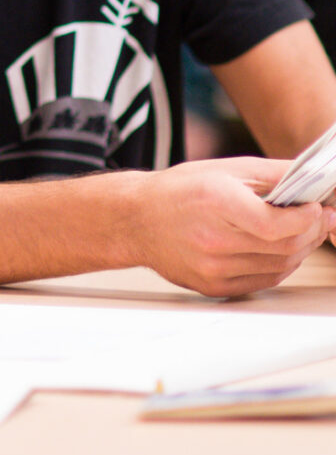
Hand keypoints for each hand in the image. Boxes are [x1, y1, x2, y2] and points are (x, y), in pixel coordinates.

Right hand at [130, 157, 335, 296]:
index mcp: (216, 204)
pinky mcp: (214, 285)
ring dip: (299, 249)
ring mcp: (213, 267)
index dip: (309, 219)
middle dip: (311, 232)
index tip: (317, 208)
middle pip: (285, 247)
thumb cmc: (178, 191)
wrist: (136, 220)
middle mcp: (214, 240)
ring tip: (297, 232)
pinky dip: (280, 265)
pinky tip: (275, 249)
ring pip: (280, 267)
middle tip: (318, 219)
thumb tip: (314, 180)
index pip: (279, 225)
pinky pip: (264, 281)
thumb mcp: (224, 169)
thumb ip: (273, 173)